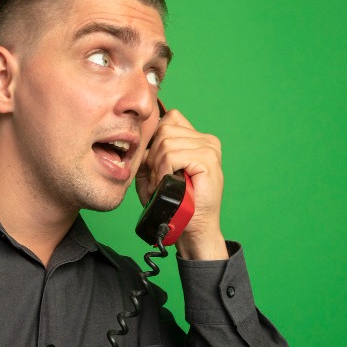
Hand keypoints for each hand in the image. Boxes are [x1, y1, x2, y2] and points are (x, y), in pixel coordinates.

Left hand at [135, 106, 228, 259]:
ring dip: (158, 166)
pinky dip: (164, 170)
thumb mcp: (155, 175)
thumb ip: (147, 156)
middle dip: (154, 155)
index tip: (156, 164)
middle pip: (164, 129)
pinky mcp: (207, 159)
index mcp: (197, 139)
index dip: (155, 140)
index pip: (169, 119)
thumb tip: (137, 141)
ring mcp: (209, 148)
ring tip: (163, 183)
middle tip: (158, 178)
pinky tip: (169, 182)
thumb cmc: (175, 203)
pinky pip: (172, 155)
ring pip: (166, 142)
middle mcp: (206, 140)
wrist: (193, 227)